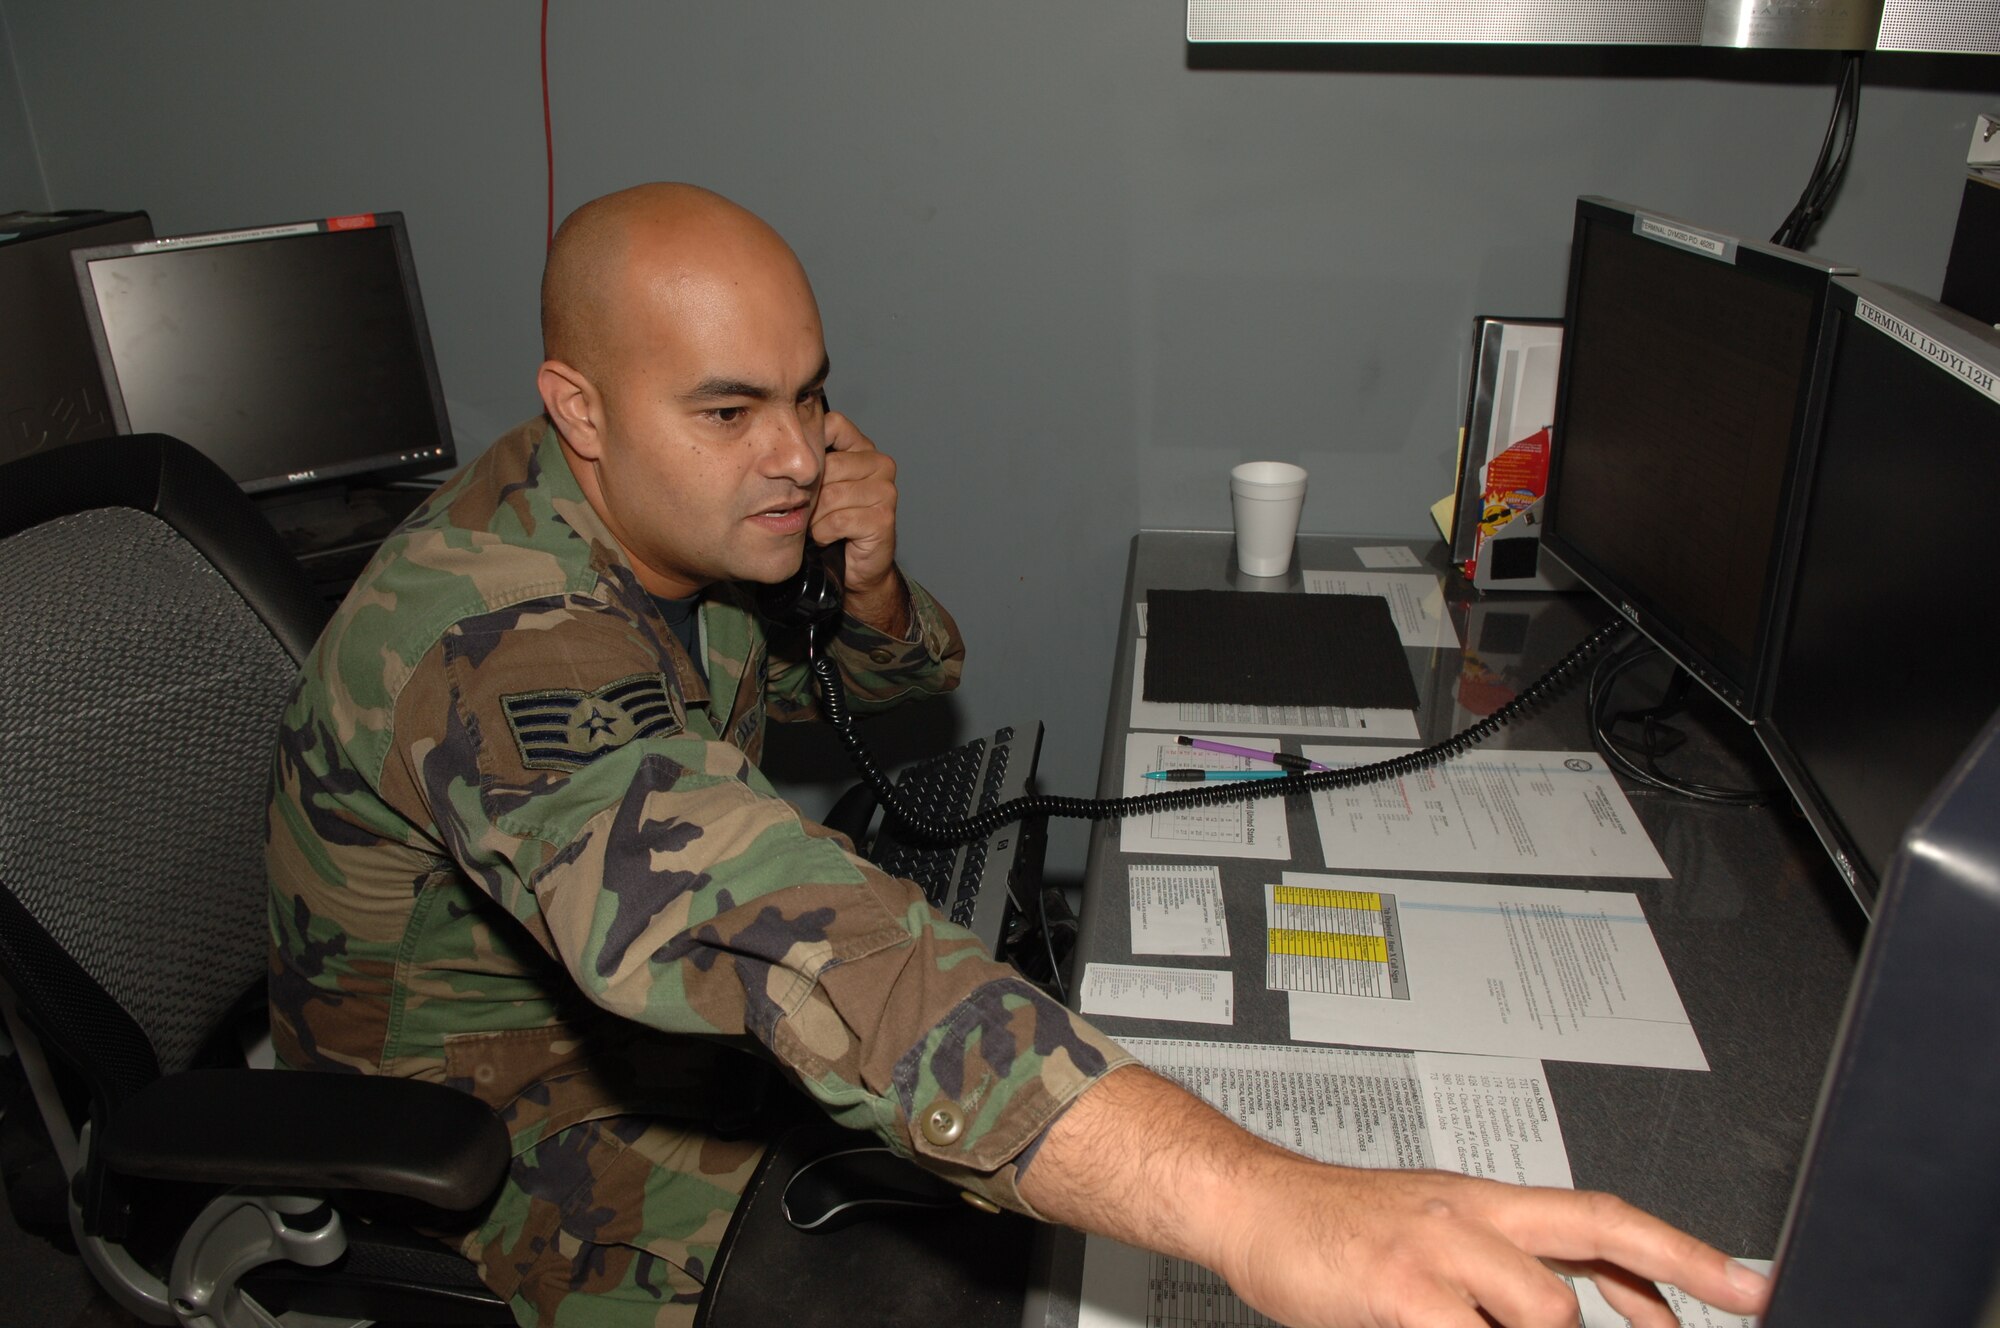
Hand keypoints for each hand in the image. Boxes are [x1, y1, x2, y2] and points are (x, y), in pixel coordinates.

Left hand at [810, 410, 907, 635]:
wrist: (854, 566)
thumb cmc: (832, 523)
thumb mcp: (817, 484)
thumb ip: (809, 459)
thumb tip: (775, 440)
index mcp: (864, 449)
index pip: (833, 425)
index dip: (809, 447)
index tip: (800, 474)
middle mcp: (880, 464)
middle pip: (827, 465)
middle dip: (810, 493)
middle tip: (809, 510)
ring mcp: (885, 491)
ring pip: (830, 494)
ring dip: (815, 517)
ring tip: (818, 525)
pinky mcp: (883, 518)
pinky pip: (837, 520)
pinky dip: (824, 533)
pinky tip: (828, 537)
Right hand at [1020, 1066, 1768, 1327]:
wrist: (1251, 1203)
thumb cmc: (1340, 1227)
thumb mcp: (1441, 1230)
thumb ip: (1518, 1264)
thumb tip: (1605, 1311)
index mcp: (1488, 1200)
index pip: (1606, 1219)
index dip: (1687, 1253)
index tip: (1753, 1287)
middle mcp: (1473, 1216)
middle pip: (1591, 1250)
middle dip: (1663, 1289)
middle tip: (1705, 1320)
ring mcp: (1437, 1253)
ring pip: (1545, 1314)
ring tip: (1474, 1324)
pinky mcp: (1398, 1294)